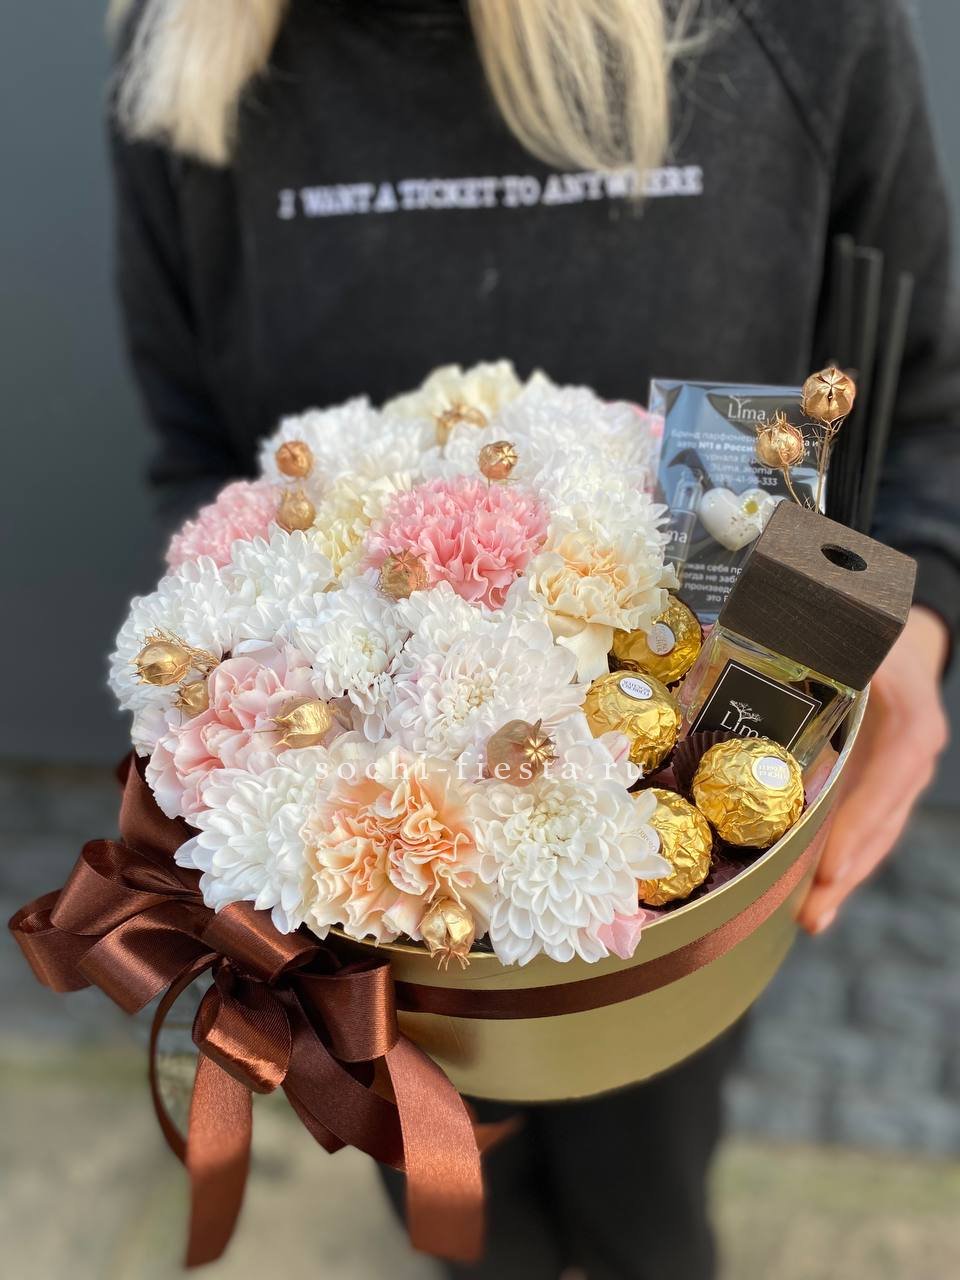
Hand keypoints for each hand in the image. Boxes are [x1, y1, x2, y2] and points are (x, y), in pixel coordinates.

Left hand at [798, 605, 949, 934]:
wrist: (906, 632)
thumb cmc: (872, 628)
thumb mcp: (856, 629)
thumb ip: (819, 643)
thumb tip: (746, 646)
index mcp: (908, 718)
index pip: (888, 778)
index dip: (861, 822)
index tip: (827, 863)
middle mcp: (912, 752)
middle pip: (883, 820)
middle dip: (847, 869)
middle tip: (811, 913)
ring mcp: (904, 771)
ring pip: (878, 832)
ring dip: (845, 876)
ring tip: (810, 919)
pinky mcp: (889, 781)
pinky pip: (871, 825)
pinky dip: (846, 858)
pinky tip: (818, 894)